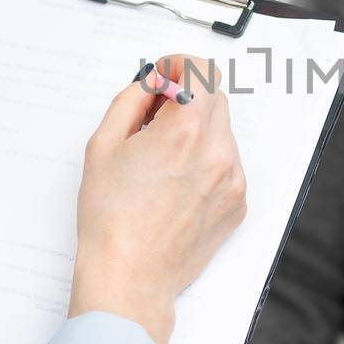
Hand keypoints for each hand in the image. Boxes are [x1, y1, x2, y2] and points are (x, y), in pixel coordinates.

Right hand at [71, 55, 247, 343]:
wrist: (130, 276)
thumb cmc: (111, 218)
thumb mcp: (104, 144)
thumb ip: (132, 99)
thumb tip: (153, 83)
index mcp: (186, 128)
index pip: (201, 69)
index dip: (178, 66)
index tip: (164, 77)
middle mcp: (219, 150)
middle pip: (214, 98)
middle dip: (186, 98)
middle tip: (153, 119)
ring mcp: (233, 178)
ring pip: (221, 133)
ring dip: (196, 132)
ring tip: (160, 162)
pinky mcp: (238, 202)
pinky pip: (227, 165)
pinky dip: (205, 163)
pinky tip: (175, 187)